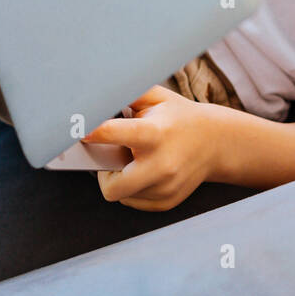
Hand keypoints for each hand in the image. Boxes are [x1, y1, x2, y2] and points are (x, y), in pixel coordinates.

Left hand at [84, 84, 220, 210]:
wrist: (217, 142)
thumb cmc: (179, 117)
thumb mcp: (156, 97)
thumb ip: (125, 94)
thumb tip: (93, 96)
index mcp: (155, 133)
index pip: (113, 134)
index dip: (91, 131)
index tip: (77, 130)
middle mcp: (161, 165)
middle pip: (111, 187)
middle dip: (104, 175)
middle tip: (112, 160)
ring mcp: (166, 187)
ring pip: (122, 194)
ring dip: (123, 179)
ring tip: (139, 161)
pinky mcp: (167, 201)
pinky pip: (135, 201)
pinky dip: (135, 189)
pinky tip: (148, 172)